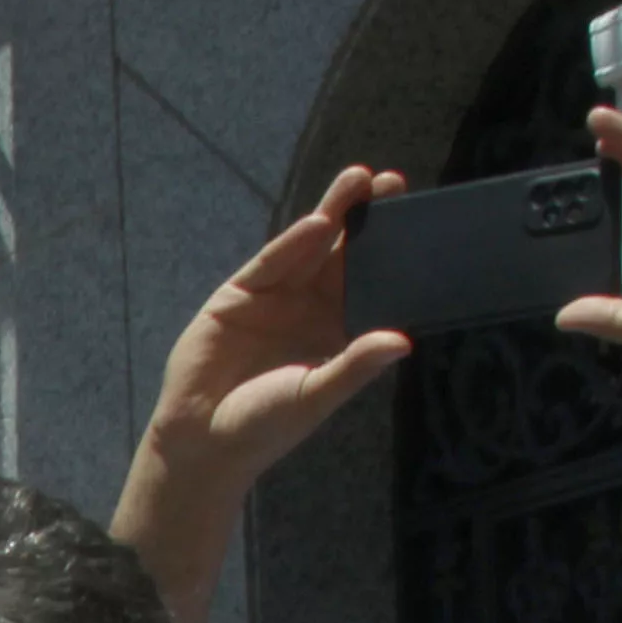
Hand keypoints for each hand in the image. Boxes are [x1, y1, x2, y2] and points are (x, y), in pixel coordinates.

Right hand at [130, 161, 415, 498]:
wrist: (203, 442)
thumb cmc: (266, 427)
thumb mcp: (317, 395)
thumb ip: (355, 365)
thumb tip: (402, 341)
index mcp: (336, 331)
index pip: (368, 282)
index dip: (390, 251)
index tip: (417, 220)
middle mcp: (308, 307)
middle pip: (342, 254)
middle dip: (365, 217)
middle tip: (394, 182)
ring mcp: (273, 298)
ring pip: (308, 246)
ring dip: (333, 213)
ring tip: (359, 179)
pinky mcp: (238, 296)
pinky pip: (271, 263)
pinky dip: (293, 243)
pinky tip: (317, 223)